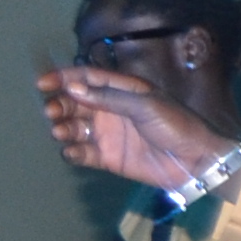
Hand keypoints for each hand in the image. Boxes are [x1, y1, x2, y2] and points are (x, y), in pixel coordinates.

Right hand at [38, 65, 232, 194]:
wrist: (197, 162)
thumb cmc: (177, 126)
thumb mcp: (145, 105)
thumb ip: (108, 97)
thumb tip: (72, 88)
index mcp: (122, 90)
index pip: (86, 79)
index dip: (62, 78)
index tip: (42, 84)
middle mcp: (111, 109)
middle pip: (74, 102)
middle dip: (59, 105)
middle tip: (51, 111)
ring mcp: (108, 134)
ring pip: (74, 127)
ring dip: (63, 127)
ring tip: (61, 131)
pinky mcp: (108, 158)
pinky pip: (82, 153)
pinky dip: (73, 152)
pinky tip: (72, 151)